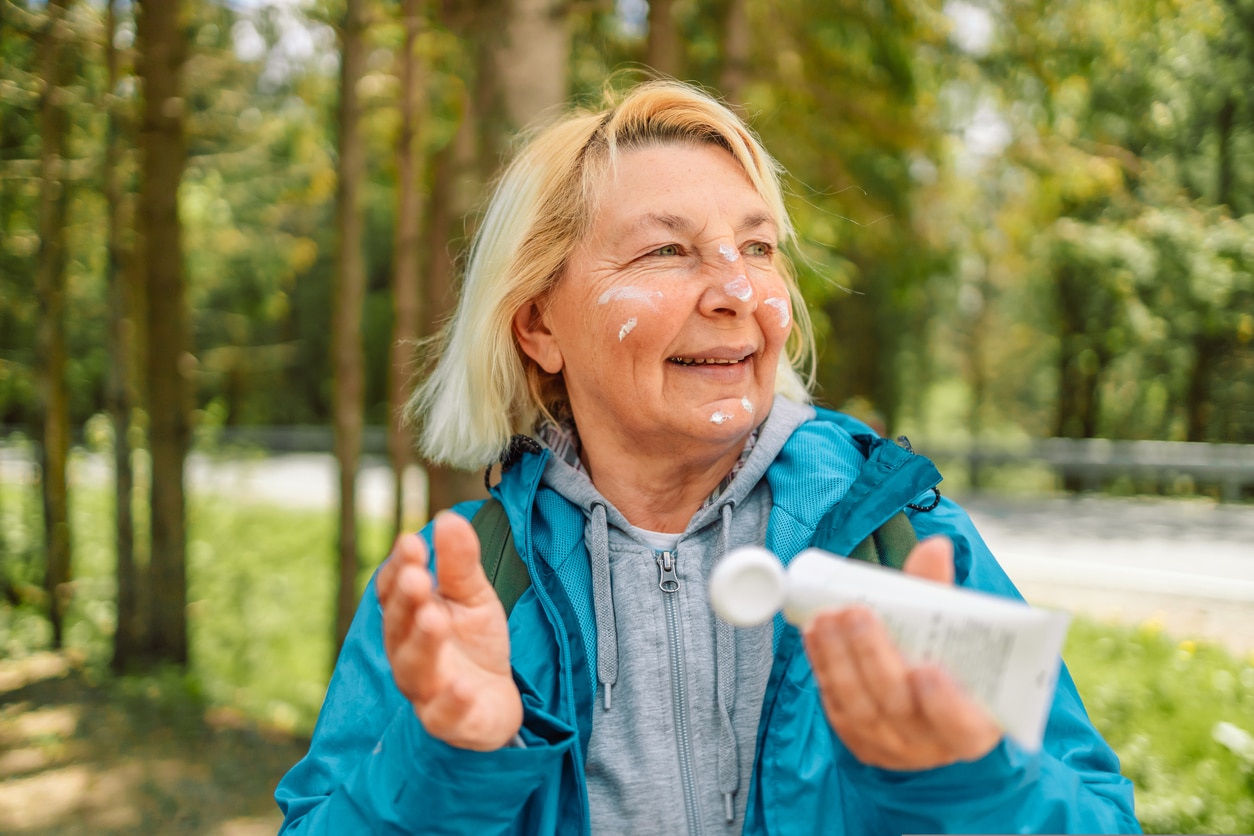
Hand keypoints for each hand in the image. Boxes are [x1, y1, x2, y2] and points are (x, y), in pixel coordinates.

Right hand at [376, 512, 521, 750]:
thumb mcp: (473, 597)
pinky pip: (444, 715)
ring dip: (423, 643)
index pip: (393, 591)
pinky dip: (452, 702)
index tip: (411, 542)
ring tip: (434, 619)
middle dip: (406, 602)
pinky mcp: (449, 722)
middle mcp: (407, 652)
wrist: (496, 701)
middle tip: (417, 576)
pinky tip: (463, 686)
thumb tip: (449, 517)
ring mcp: (426, 689)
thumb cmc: (474, 643)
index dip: (398, 568)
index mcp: (409, 617)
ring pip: (414, 668)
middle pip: (398, 627)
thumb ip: (460, 564)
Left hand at [802, 536, 1001, 769]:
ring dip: (840, 658)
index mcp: (973, 726)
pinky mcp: (857, 739)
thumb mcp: (957, 634)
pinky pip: (836, 704)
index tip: (927, 669)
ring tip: (829, 617)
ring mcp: (891, 747)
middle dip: (873, 657)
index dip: (944, 702)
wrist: (927, 706)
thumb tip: (934, 546)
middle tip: (858, 614)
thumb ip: (940, 592)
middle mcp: (931, 745)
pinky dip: (824, 666)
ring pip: (860, 708)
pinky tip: (816, 634)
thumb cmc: (951, 665)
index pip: (961, 725)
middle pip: (898, 707)